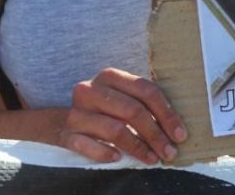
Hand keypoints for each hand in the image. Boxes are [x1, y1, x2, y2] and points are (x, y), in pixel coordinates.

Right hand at [60, 68, 186, 163]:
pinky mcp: (65, 133)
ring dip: (138, 146)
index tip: (180, 134)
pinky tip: (118, 158)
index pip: (146, 91)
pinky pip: (87, 144)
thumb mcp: (118, 98)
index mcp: (110, 76)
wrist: (55, 121)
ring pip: (115, 129)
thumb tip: (175, 127)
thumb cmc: (99, 109)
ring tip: (152, 158)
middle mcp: (92, 90)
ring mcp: (76, 111)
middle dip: (156, 134)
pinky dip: (104, 152)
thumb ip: (141, 104)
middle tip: (170, 152)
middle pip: (133, 110)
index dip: (167, 114)